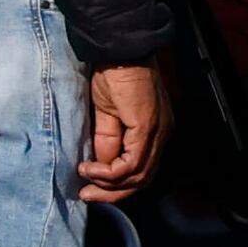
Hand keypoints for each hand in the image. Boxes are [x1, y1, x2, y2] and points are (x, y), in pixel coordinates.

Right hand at [80, 62, 168, 202]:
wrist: (119, 51)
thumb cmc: (113, 75)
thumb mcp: (106, 114)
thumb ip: (107, 141)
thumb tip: (101, 165)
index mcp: (154, 132)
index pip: (141, 171)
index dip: (116, 185)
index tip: (91, 186)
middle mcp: (161, 136)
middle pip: (142, 180)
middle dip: (112, 193)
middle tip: (87, 195)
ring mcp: (157, 133)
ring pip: (138, 176)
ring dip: (108, 184)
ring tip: (85, 177)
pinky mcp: (147, 128)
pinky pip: (131, 163)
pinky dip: (109, 172)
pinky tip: (90, 167)